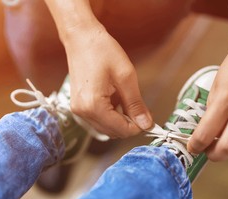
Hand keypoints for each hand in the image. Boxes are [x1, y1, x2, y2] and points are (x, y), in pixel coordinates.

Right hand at [63, 23, 152, 137]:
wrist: (81, 37)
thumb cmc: (102, 51)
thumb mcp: (126, 76)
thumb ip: (136, 104)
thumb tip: (146, 124)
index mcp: (93, 105)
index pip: (120, 130)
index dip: (138, 127)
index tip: (149, 119)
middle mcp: (83, 112)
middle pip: (113, 132)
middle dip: (129, 124)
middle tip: (142, 110)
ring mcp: (78, 110)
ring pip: (106, 127)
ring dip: (120, 120)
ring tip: (127, 100)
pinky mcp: (78, 106)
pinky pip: (98, 119)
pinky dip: (111, 114)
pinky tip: (116, 99)